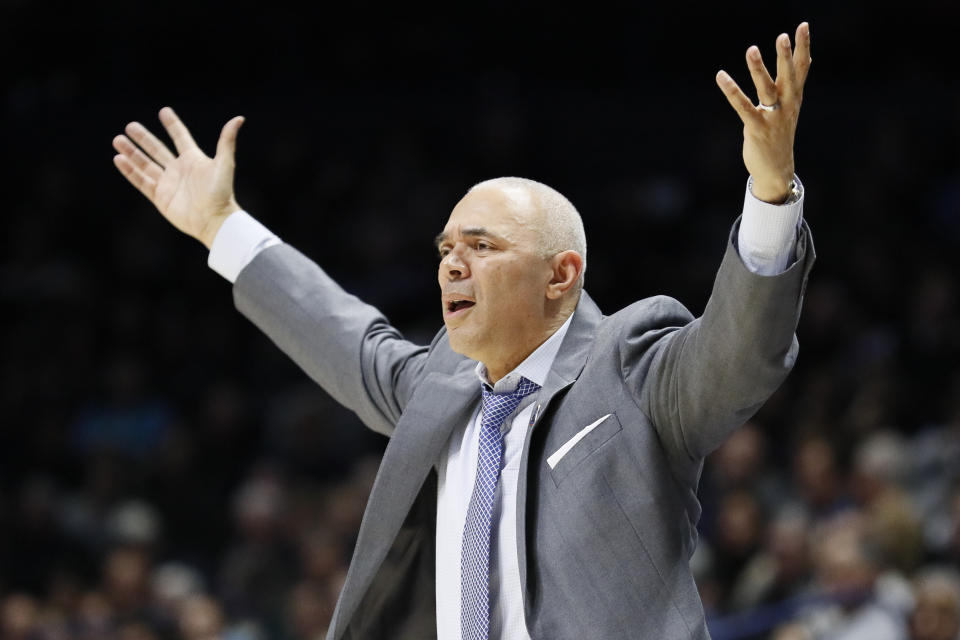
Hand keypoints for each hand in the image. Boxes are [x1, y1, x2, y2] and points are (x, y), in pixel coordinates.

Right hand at [112, 107, 244, 248]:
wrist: (214, 220)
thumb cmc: (221, 192)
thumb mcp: (224, 164)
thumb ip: (227, 141)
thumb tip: (239, 118)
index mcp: (193, 160)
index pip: (180, 138)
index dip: (173, 125)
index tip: (164, 111)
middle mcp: (179, 170)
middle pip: (157, 150)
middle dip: (143, 138)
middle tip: (130, 126)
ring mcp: (168, 183)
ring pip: (145, 165)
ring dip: (132, 153)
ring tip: (118, 140)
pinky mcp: (160, 197)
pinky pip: (141, 182)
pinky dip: (130, 171)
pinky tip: (119, 159)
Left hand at [716, 23, 811, 202]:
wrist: (777, 170)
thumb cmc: (780, 134)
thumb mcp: (791, 106)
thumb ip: (796, 82)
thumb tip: (809, 60)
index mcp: (795, 98)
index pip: (801, 68)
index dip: (803, 47)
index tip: (802, 26)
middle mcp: (787, 105)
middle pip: (788, 76)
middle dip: (786, 56)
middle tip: (784, 35)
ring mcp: (773, 117)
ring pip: (766, 89)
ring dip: (758, 69)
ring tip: (752, 49)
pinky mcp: (757, 128)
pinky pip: (743, 106)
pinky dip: (732, 91)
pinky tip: (721, 76)